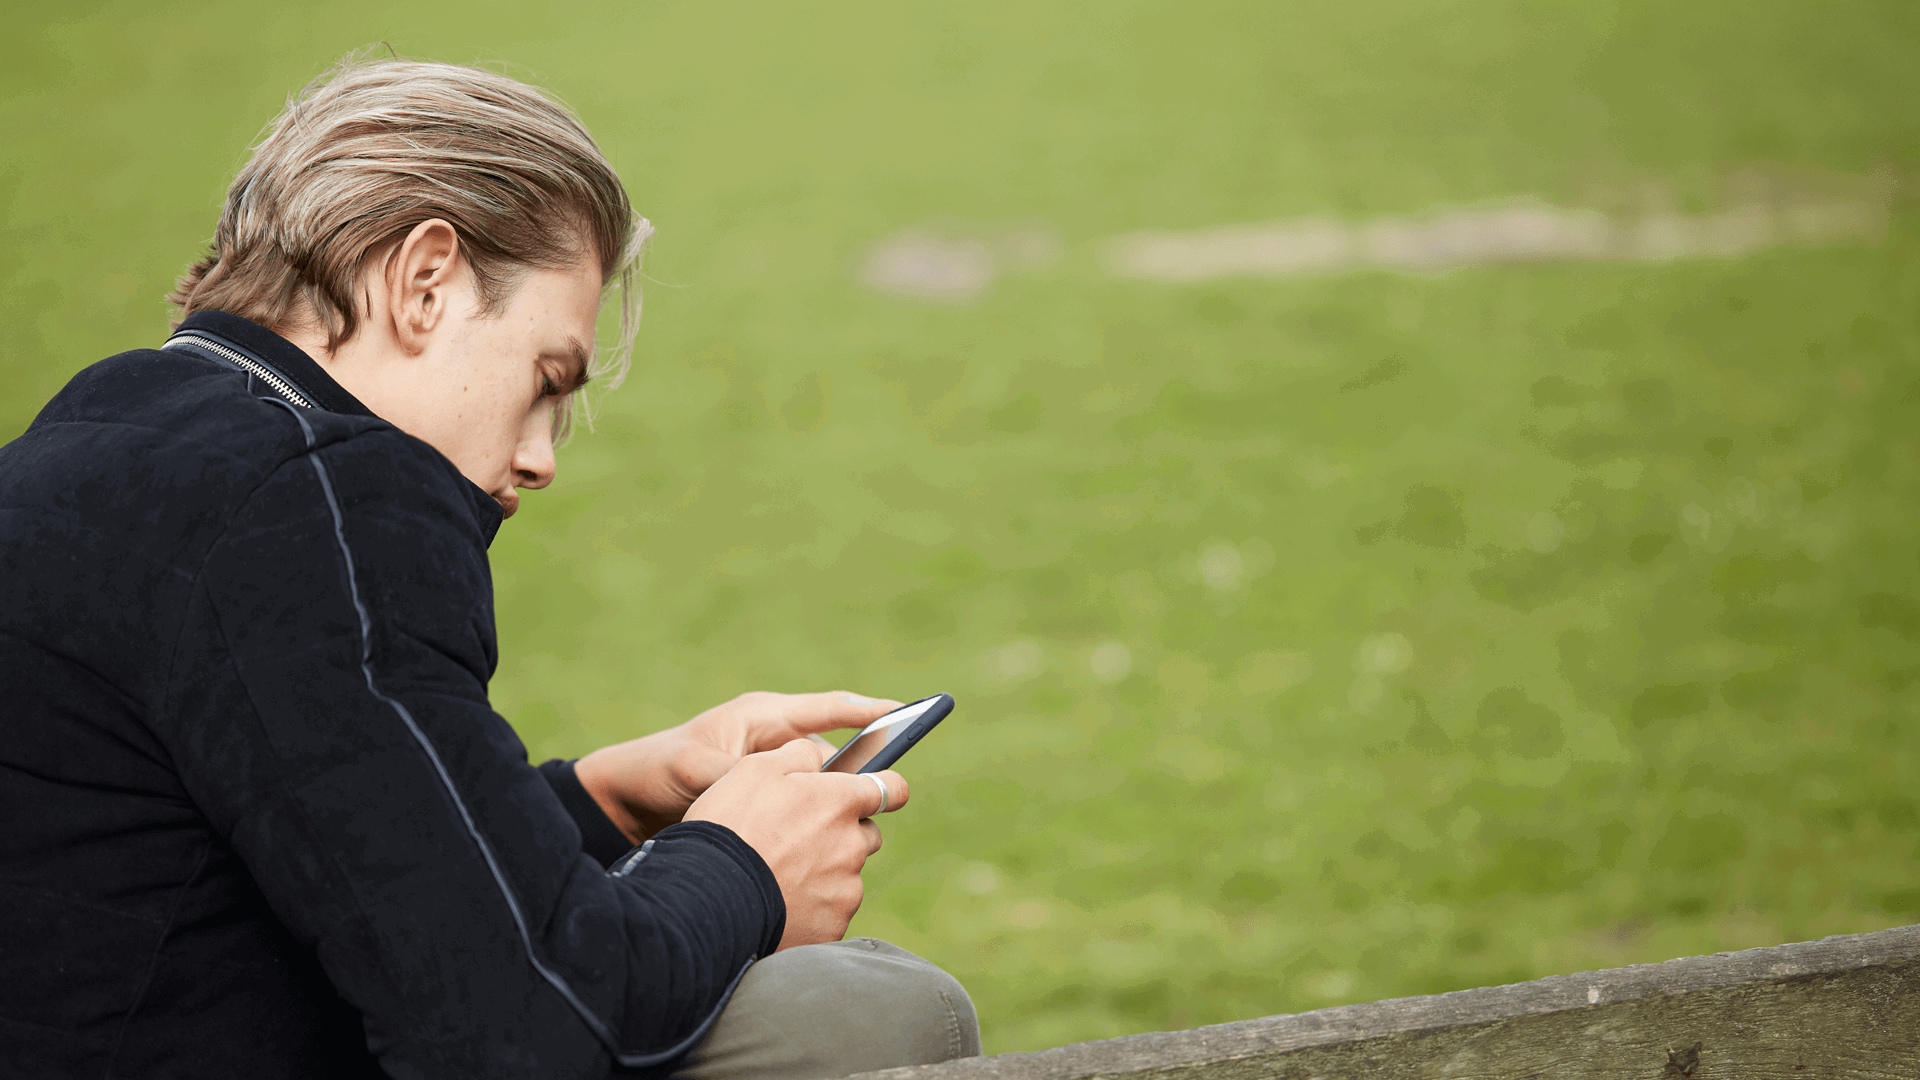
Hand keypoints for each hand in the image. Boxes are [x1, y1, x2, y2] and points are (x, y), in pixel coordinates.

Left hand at [573, 691, 902, 842]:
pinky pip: (805, 814)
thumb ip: (739, 777)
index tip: (906, 714)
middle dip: (865, 773)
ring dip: (839, 807)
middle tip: (892, 792)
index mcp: (764, 718)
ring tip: (860, 829)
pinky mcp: (767, 807)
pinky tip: (829, 850)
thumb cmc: (656, 771)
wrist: (624, 806)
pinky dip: (819, 828)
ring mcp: (773, 777)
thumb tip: (785, 792)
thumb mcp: (695, 769)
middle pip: (836, 755)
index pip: (828, 709)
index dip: (869, 712)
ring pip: (823, 790)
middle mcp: (775, 744)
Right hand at [683, 738, 908, 949]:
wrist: (709, 899)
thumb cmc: (730, 827)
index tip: (873, 793)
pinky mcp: (833, 926)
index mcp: (840, 802)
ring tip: (779, 875)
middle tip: (798, 839)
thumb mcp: (755, 769)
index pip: (892, 788)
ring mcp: (846, 889)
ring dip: (825, 872)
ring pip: (847, 875)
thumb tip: (819, 756)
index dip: (885, 788)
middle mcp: (853, 845)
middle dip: (843, 834)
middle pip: (866, 835)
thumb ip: (799, 755)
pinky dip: (812, 907)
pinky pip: (831, 911)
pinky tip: (779, 903)